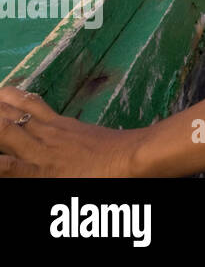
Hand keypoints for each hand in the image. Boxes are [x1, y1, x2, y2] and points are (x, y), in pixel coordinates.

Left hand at [0, 87, 146, 176]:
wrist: (130, 156)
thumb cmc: (119, 152)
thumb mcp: (92, 139)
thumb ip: (76, 136)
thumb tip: (72, 137)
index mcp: (60, 124)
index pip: (29, 103)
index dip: (9, 96)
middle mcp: (46, 132)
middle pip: (10, 112)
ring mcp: (39, 150)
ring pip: (3, 130)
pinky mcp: (37, 170)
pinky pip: (6, 166)